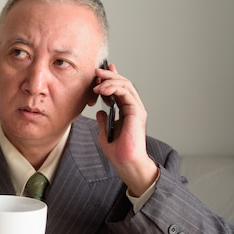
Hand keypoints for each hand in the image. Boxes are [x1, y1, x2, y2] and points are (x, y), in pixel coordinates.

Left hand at [93, 63, 158, 195]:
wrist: (125, 162)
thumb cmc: (118, 151)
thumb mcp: (105, 132)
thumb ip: (103, 121)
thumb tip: (99, 112)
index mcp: (126, 111)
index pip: (119, 89)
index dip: (111, 78)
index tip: (100, 72)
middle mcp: (133, 108)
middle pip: (123, 84)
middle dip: (109, 76)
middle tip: (96, 72)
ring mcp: (136, 109)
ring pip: (126, 85)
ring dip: (110, 81)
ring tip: (96, 83)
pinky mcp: (137, 112)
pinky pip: (126, 94)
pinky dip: (114, 89)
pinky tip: (103, 90)